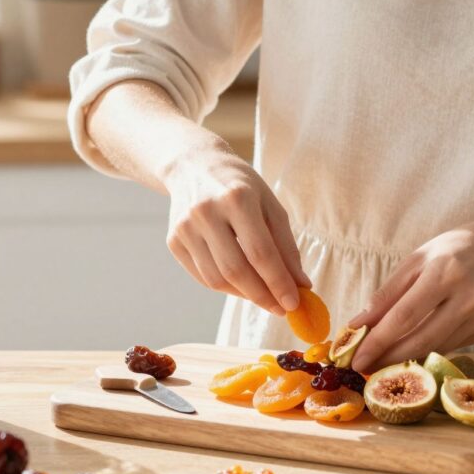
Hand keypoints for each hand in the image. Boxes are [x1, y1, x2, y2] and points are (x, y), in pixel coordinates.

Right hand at [163, 147, 308, 314]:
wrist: (193, 166)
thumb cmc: (240, 186)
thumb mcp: (270, 205)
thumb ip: (286, 245)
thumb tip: (301, 285)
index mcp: (236, 198)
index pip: (260, 252)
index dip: (278, 283)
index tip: (294, 303)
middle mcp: (206, 212)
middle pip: (236, 270)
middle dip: (262, 296)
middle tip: (281, 308)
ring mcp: (185, 228)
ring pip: (217, 279)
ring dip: (245, 295)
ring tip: (264, 295)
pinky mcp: (173, 241)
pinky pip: (203, 276)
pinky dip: (226, 287)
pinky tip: (242, 285)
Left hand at [349, 213, 473, 372]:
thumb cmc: (454, 249)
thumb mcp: (418, 259)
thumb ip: (388, 293)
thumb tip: (358, 324)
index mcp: (445, 272)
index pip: (405, 316)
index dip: (378, 341)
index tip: (355, 358)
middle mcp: (468, 297)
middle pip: (421, 340)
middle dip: (388, 358)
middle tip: (363, 367)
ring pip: (435, 348)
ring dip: (405, 357)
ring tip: (380, 359)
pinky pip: (450, 345)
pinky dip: (428, 347)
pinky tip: (413, 344)